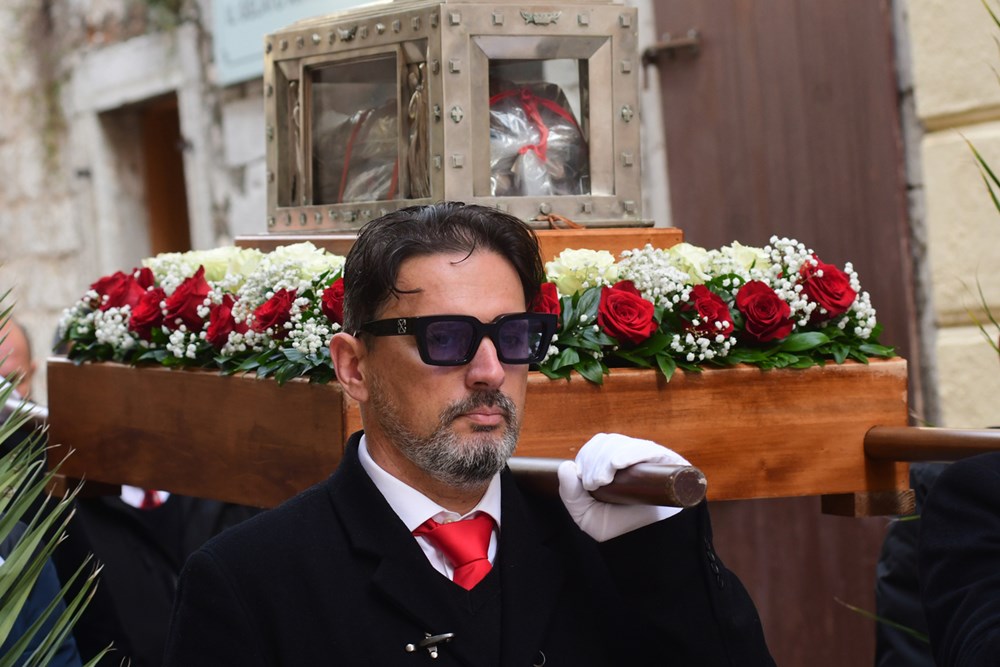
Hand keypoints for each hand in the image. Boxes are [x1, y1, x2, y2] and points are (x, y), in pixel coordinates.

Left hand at [557, 433, 688, 541]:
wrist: (649, 546)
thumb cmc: (619, 529)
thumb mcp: (586, 515)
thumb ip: (571, 495)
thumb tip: (566, 466)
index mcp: (612, 464)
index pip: (598, 446)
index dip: (587, 457)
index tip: (584, 481)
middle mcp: (631, 458)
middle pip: (609, 442)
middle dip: (595, 460)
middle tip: (593, 484)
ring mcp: (649, 460)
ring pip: (624, 444)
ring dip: (607, 458)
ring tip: (603, 480)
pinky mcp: (668, 464)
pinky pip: (648, 449)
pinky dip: (630, 452)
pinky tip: (618, 463)